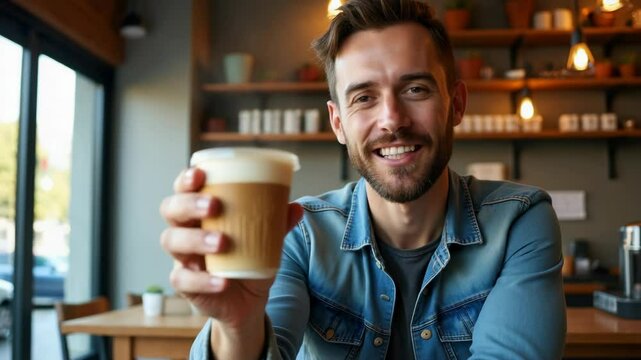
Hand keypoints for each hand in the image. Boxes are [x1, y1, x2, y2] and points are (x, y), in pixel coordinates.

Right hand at [159, 167, 303, 328]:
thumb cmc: (250, 259)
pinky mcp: (185, 284)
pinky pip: (183, 280)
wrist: (248, 301)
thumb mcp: (266, 240)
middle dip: (188, 204)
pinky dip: (203, 280)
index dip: (185, 180)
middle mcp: (185, 230)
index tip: (199, 174)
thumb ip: (277, 224)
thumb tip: (296, 208)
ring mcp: (182, 257)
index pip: (184, 189)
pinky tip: (222, 280)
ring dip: (195, 239)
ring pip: (171, 241)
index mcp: (201, 213)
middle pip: (171, 210)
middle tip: (214, 206)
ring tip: (222, 242)